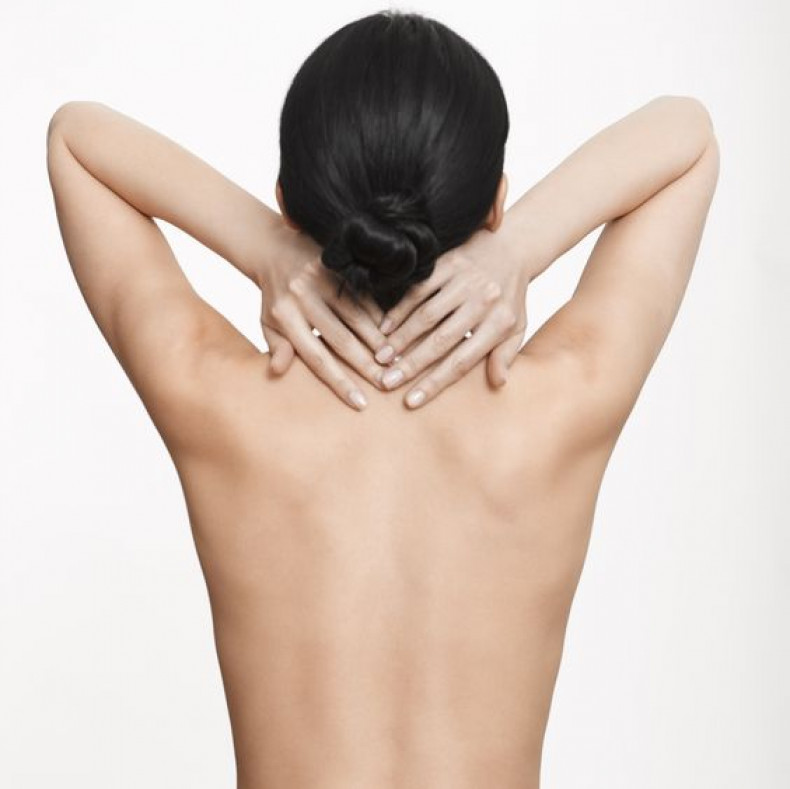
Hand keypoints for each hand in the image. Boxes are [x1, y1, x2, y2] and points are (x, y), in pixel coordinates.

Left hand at [256, 222, 389, 409]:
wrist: (273, 246)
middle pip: (341, 339)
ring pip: (358, 317)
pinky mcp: (339, 266)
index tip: (360, 403)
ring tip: (397, 360)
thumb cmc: (274, 296)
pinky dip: (381, 315)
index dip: (339, 381)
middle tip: (388, 384)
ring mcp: (323, 279)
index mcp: (284, 315)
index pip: (315, 357)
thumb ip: (276, 347)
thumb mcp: (267, 323)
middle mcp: (304, 297)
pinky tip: (396, 331)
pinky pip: (364, 295)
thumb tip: (278, 371)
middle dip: (367, 365)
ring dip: (379, 341)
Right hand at [372, 224, 530, 407]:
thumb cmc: (510, 296)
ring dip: (400, 338)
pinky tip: (384, 326)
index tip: (411, 401)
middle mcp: (483, 302)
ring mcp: (465, 280)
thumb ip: (506, 355)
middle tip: (386, 382)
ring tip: (380, 357)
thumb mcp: (518, 327)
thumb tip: (498, 384)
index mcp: (500, 323)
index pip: (463, 361)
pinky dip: (400, 308)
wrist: (513, 246)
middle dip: (411, 364)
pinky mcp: (449, 262)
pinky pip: (419, 289)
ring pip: (426, 315)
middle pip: (441, 341)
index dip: (435, 382)